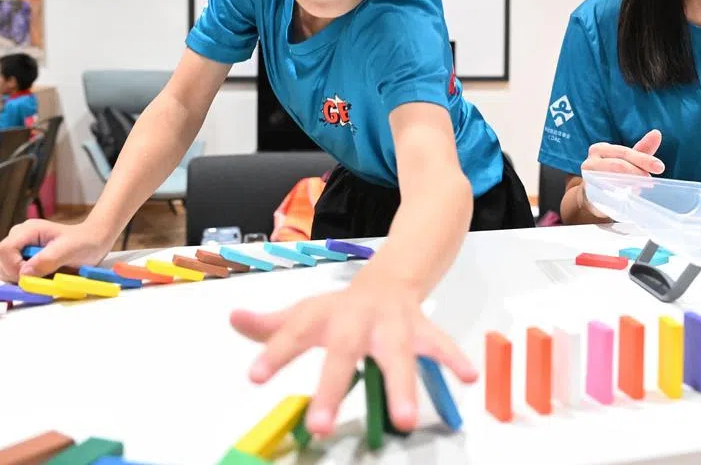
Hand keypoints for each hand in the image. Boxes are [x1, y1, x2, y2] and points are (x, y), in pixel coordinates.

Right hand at [0, 219, 118, 282]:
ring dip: (25, 280)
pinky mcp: (26, 261)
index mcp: (27, 231)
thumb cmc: (84, 242)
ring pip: (8, 272)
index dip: (13, 266)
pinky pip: (18, 276)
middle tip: (43, 277)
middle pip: (3, 263)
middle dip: (19, 276)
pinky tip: (47, 276)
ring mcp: (22, 250)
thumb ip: (46, 260)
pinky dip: (29, 281)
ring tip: (48, 275)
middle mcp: (20, 239)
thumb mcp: (69, 250)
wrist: (95, 242)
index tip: (32, 276)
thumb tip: (24, 274)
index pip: (4, 250)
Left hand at [230, 276, 476, 437]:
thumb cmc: (344, 307)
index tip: (254, 377)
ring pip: (399, 354)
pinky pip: (441, 345)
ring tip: (405, 421)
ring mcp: (393, 325)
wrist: (392, 274)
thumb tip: (234, 318)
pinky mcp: (423, 329)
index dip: (274, 353)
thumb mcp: (305, 312)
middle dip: (333, 387)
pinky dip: (454, 359)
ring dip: (402, 385)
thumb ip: (271, 326)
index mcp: (325, 316)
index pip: (294, 333)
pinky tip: (467, 378)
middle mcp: (358, 320)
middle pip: (344, 351)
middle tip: (319, 425)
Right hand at [572, 130, 664, 223]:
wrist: (591, 196)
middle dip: (637, 172)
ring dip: (628, 184)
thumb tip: (656, 133)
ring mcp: (587, 176)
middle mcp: (591, 160)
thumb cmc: (611, 175)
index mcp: (601, 149)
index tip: (660, 167)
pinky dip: (617, 194)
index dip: (644, 159)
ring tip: (639, 188)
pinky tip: (626, 196)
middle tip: (649, 181)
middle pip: (619, 164)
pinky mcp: (586, 193)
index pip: (625, 152)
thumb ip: (641, 150)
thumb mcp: (627, 162)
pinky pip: (604, 192)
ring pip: (611, 178)